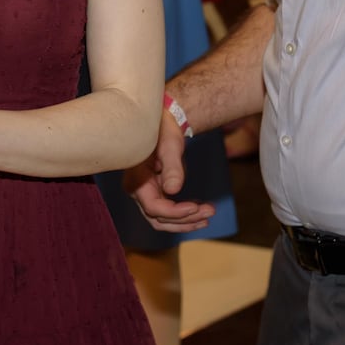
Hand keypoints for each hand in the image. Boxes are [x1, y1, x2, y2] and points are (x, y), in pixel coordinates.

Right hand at [122, 106, 215, 232]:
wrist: (161, 123)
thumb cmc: (163, 131)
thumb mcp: (170, 146)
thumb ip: (172, 168)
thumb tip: (173, 190)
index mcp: (136, 181)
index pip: (153, 207)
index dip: (175, 212)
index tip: (195, 207)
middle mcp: (138, 191)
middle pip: (159, 218)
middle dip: (184, 220)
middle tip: (208, 213)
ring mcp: (146, 194)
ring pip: (163, 219)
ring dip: (186, 221)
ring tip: (208, 216)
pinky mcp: (155, 193)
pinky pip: (168, 211)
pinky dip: (184, 215)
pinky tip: (201, 211)